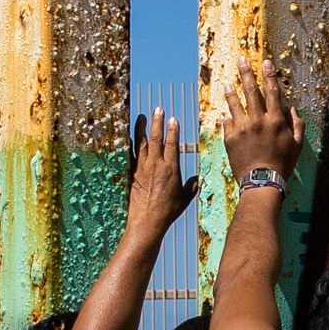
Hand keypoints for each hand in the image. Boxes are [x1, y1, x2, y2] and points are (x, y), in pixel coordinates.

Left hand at [124, 110, 197, 237]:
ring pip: (142, 143)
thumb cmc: (168, 211)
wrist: (147, 220)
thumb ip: (191, 186)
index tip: (173, 119)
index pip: (172, 144)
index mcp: (171, 168)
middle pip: (156, 138)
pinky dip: (133, 143)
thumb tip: (196, 179)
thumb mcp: (184, 198)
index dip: (173, 130)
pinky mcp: (134, 173)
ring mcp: (143, 168)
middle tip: (158, 109)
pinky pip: (133, 154)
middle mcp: (156, 165)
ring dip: (142, 128)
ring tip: (141, 117)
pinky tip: (132, 136)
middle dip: (157, 122)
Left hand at [224, 59, 300, 179]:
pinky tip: (226, 115)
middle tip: (241, 60)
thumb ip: (297, 125)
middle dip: (246, 73)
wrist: (261, 181)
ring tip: (226, 84)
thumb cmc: (282, 164)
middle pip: (251, 91)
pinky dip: (228, 118)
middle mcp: (258, 120)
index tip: (266, 63)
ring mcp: (242, 128)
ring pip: (235, 104)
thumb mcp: (297, 145)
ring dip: (231, 92)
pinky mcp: (230, 138)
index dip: (269, 75)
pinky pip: (227, 123)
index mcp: (275, 120)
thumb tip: (292, 110)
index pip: (272, 91)